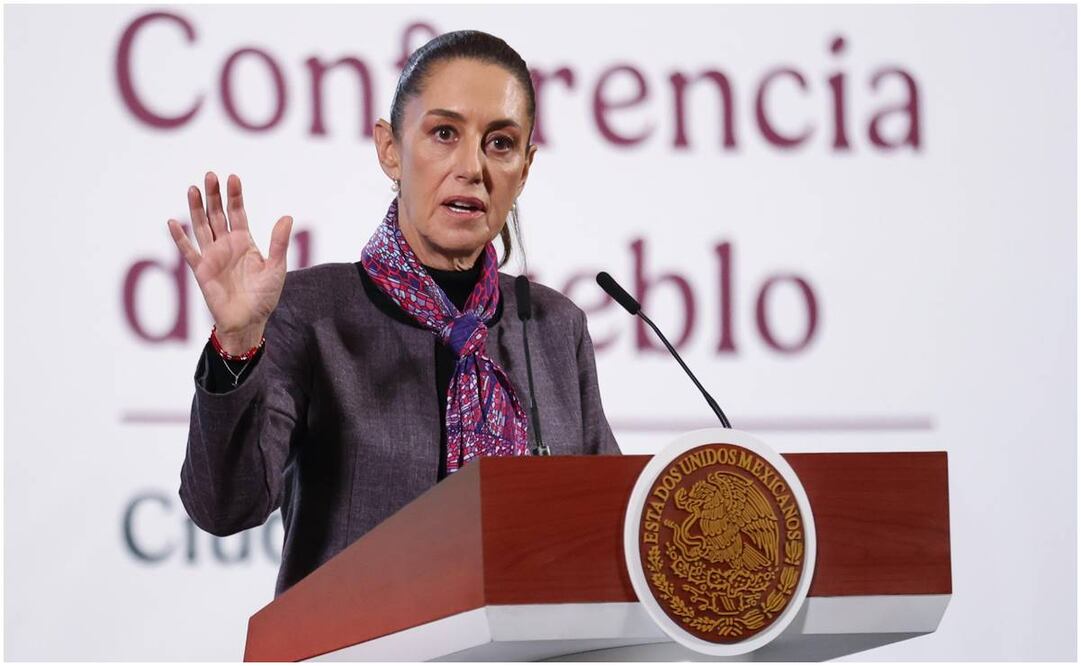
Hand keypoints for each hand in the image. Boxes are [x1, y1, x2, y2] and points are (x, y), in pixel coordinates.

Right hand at [167, 172, 292, 353]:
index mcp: (244, 243)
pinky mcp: (201, 270)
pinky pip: (188, 251)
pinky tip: (172, 222)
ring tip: (193, 188)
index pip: (238, 213)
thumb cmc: (264, 296)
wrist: (248, 321)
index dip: (235, 196)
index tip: (233, 178)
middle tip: (210, 175)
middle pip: (217, 215)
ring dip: (196, 209)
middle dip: (214, 196)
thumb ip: (279, 243)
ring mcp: (212, 256)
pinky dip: (180, 238)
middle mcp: (226, 246)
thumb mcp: (276, 267)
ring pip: (202, 227)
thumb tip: (287, 216)